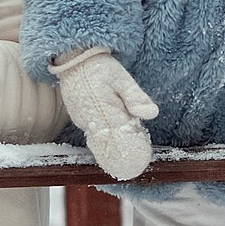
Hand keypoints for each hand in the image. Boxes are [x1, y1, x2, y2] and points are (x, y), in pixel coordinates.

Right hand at [53, 49, 159, 180]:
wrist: (73, 59)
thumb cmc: (98, 66)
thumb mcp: (121, 76)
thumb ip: (135, 96)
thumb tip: (151, 113)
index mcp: (103, 110)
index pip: (119, 138)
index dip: (130, 150)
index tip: (141, 161)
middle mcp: (90, 119)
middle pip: (108, 144)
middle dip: (120, 154)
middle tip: (135, 166)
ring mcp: (82, 120)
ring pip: (100, 140)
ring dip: (112, 149)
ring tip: (126, 160)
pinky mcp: (79, 117)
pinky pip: (93, 134)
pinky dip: (103, 141)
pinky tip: (113, 145)